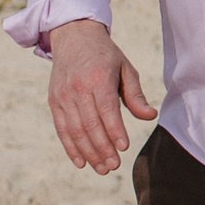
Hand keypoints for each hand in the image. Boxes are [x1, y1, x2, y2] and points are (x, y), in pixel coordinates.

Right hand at [48, 18, 157, 174]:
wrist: (73, 36)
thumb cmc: (105, 55)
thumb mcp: (125, 68)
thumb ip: (136, 95)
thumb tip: (150, 116)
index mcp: (98, 78)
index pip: (106, 109)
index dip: (114, 130)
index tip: (123, 147)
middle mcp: (77, 88)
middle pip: (89, 124)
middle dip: (102, 148)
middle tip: (114, 166)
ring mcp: (63, 96)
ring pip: (74, 130)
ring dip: (88, 153)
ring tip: (102, 168)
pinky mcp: (54, 102)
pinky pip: (61, 129)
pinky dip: (70, 148)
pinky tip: (81, 162)